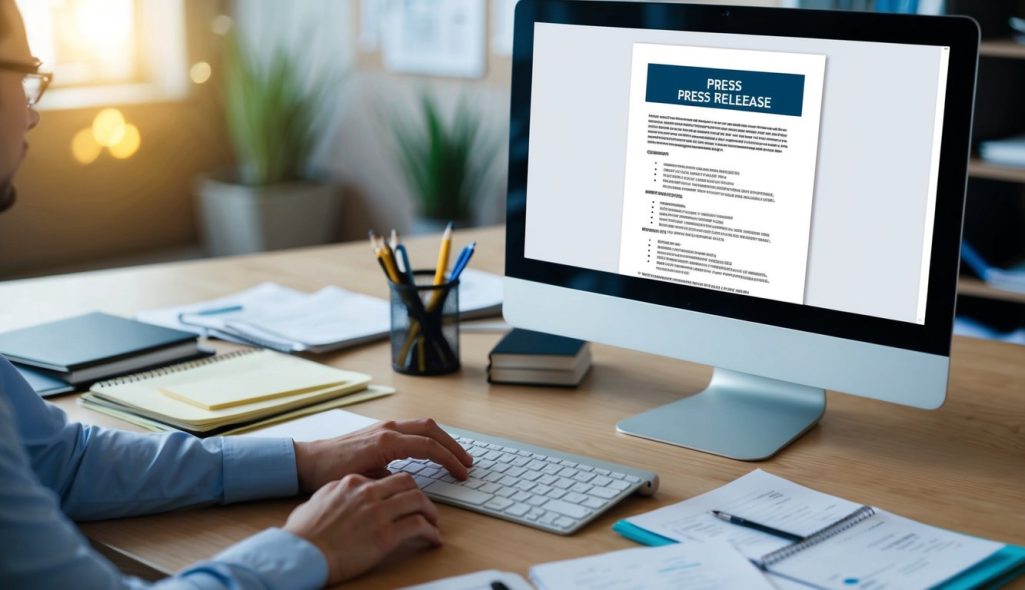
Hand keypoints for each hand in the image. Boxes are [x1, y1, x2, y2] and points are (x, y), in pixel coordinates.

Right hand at [284, 472, 440, 584]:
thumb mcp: (321, 498)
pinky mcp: (385, 534)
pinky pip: (418, 526)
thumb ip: (340, 491)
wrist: (300, 552)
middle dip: (420, 493)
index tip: (405, 496)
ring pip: (418, 499)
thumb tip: (345, 495)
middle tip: (425, 505)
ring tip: (433, 522)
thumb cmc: (305, 532)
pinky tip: (432, 539)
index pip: (387, 477)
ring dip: (430, 511)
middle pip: (408, 482)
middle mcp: (368, 492)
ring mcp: (378, 511)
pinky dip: (430, 532)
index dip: (400, 487)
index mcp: (354, 482)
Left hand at [293, 418, 472, 493]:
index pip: (429, 447)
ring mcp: (384, 426)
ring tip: (455, 455)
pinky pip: (412, 428)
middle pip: (431, 430)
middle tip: (467, 462)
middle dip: (453, 445)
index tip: (462, 473)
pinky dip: (428, 437)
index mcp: (386, 442)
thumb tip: (411, 485)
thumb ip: (390, 480)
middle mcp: (388, 429)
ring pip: (423, 425)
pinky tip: (431, 450)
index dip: (449, 460)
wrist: (306, 460)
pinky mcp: (379, 430)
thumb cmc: (330, 472)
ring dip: (442, 438)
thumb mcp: (363, 481)